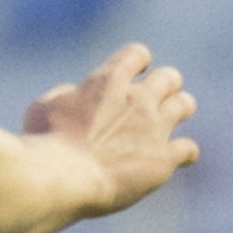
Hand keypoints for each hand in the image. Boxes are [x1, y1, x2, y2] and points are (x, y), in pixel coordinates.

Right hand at [23, 42, 200, 214]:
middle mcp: (138, 99)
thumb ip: (65, 95)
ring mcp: (154, 128)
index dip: (137, 62)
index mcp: (108, 81)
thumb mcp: (43, 106)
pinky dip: (185, 152)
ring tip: (171, 120)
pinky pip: (189, 149)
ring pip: (185, 105)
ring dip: (180, 109)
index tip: (133, 72)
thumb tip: (75, 95)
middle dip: (165, 85)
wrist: (63, 177)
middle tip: (155, 99)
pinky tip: (178, 158)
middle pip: (169, 77)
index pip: (136, 54)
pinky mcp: (164, 159)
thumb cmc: (45, 142)